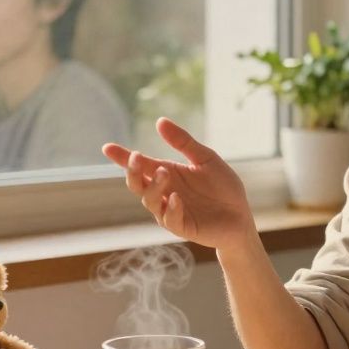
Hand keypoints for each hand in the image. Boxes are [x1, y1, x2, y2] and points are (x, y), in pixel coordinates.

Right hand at [103, 117, 255, 250]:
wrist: (242, 216)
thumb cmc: (223, 188)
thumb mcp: (205, 158)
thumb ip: (183, 142)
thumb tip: (159, 121)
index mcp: (166, 174)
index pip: (140, 165)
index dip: (122, 157)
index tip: (107, 147)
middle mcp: (164, 193)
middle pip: (137, 184)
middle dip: (133, 172)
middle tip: (136, 158)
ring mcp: (171, 211)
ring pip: (150, 201)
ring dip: (154, 187)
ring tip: (164, 173)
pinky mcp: (183, 227)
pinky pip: (170, 219)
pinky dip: (172, 208)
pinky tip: (177, 198)